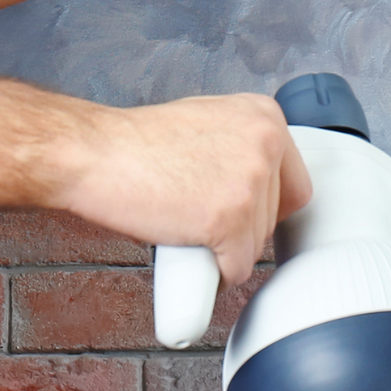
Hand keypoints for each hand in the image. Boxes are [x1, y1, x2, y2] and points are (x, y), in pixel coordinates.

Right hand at [54, 94, 313, 283]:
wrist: (96, 154)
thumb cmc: (138, 144)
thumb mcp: (208, 121)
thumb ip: (242, 143)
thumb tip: (265, 182)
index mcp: (265, 116)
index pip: (294, 182)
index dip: (266, 206)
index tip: (241, 213)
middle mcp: (267, 142)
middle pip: (277, 216)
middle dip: (244, 229)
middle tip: (205, 222)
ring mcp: (250, 181)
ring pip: (256, 245)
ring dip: (225, 250)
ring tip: (188, 229)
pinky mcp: (229, 219)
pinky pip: (237, 268)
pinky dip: (216, 274)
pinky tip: (193, 255)